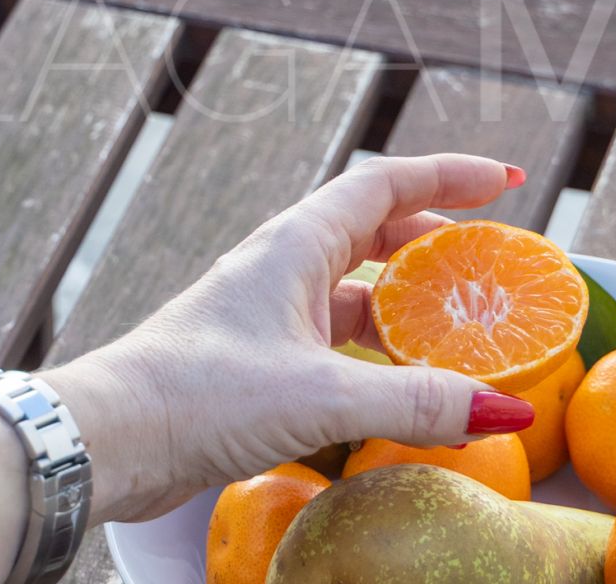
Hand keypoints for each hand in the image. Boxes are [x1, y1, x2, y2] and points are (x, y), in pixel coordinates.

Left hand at [41, 153, 536, 521]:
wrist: (109, 439)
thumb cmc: (199, 397)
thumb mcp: (321, 395)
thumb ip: (415, 401)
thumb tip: (505, 406)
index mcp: (294, 246)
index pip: (384, 183)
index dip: (448, 175)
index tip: (506, 180)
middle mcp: (281, 270)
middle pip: (373, 231)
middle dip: (436, 241)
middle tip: (490, 264)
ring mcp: (267, 317)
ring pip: (354, 292)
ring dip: (407, 304)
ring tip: (461, 329)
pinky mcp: (257, 364)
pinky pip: (335, 342)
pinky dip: (377, 354)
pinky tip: (403, 386)